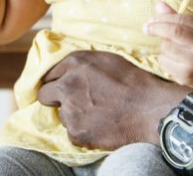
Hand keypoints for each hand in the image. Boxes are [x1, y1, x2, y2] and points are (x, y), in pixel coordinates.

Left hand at [37, 51, 187, 149]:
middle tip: (73, 102)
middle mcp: (67, 84)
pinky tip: (99, 125)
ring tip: (95, 113)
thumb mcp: (104, 60)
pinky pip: (72, 132)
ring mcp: (70, 110)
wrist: (148, 108)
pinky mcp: (76, 132)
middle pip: (44, 94)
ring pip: (61, 114)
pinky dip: (82, 131)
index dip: (57, 81)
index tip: (62, 87)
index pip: (49, 73)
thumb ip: (80, 65)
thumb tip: (66, 71)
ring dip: (73, 115)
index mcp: (74, 63)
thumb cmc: (131, 81)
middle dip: (55, 98)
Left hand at [143, 1, 192, 92]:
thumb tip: (159, 4)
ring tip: (172, 49)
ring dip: (163, 45)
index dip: (164, 17)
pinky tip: (174, 61)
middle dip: (156, 27)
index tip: (152, 19)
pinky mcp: (187, 76)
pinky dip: (163, 58)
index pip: (182, 19)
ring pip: (167, 47)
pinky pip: (164, 61)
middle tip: (146, 27)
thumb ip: (177, 17)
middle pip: (175, 32)